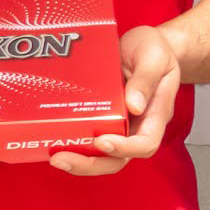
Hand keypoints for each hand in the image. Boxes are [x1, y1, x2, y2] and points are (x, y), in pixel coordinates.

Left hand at [45, 24, 186, 174]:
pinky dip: (74, 143)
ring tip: (55, 156)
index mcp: (155, 114)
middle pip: (119, 159)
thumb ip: (145, 79)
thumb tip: (133, 106)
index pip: (145, 143)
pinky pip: (89, 136)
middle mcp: (137, 126)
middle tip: (63, 159)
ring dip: (79, 160)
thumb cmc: (155, 50)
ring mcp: (119, 124)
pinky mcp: (102, 117)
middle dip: (91, 165)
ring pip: (102, 155)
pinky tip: (54, 139)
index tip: (102, 140)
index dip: (124, 148)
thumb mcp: (154, 57)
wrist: (145, 45)